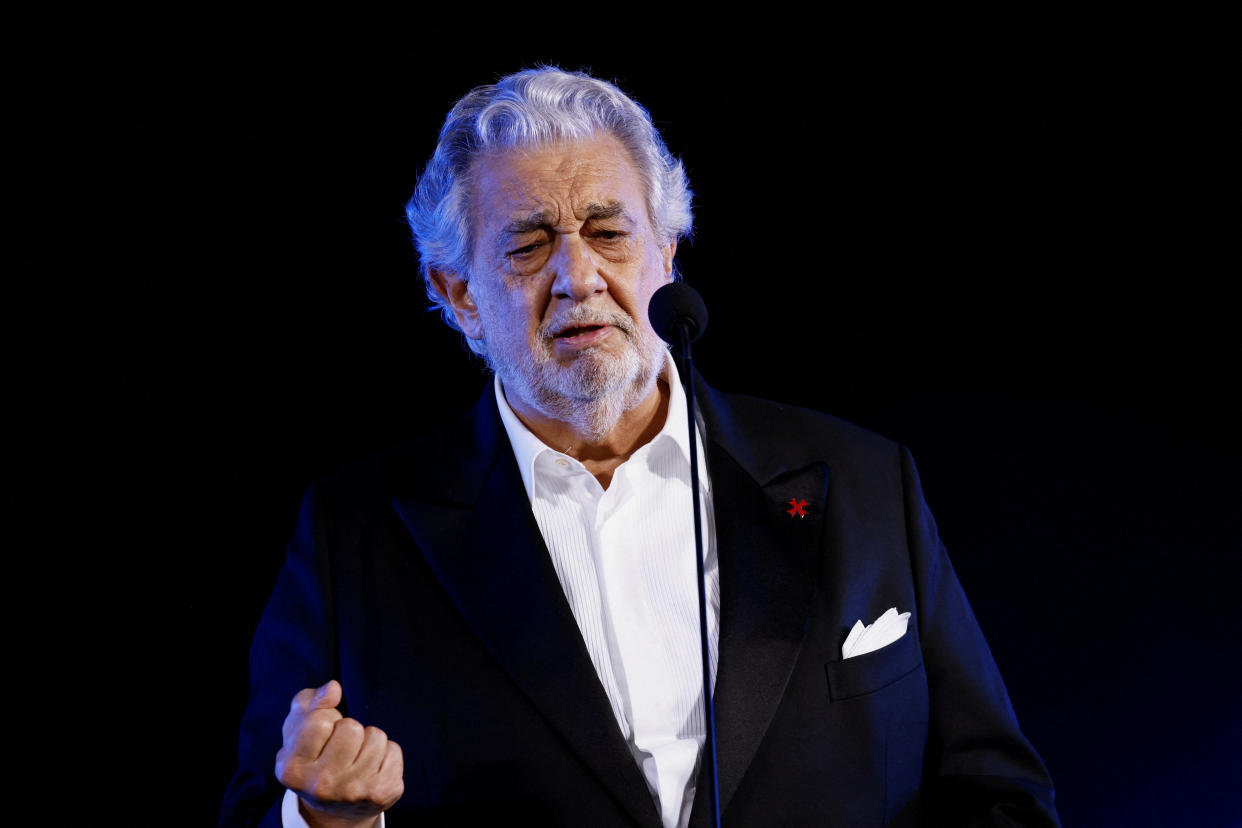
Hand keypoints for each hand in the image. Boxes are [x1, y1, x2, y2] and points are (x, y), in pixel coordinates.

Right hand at [275, 680, 403, 827]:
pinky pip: (394, 750)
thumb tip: (333, 688)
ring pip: (376, 736)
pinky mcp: (381, 793)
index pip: (320, 720)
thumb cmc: (315, 756)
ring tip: (356, 759)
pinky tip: (371, 770)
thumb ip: (310, 701)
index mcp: (293, 769)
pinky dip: (385, 754)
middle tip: (340, 750)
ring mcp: (353, 792)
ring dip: (368, 741)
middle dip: (349, 730)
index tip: (321, 736)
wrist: (334, 808)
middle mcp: (322, 785)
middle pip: (351, 727)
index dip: (325, 719)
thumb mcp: (299, 729)